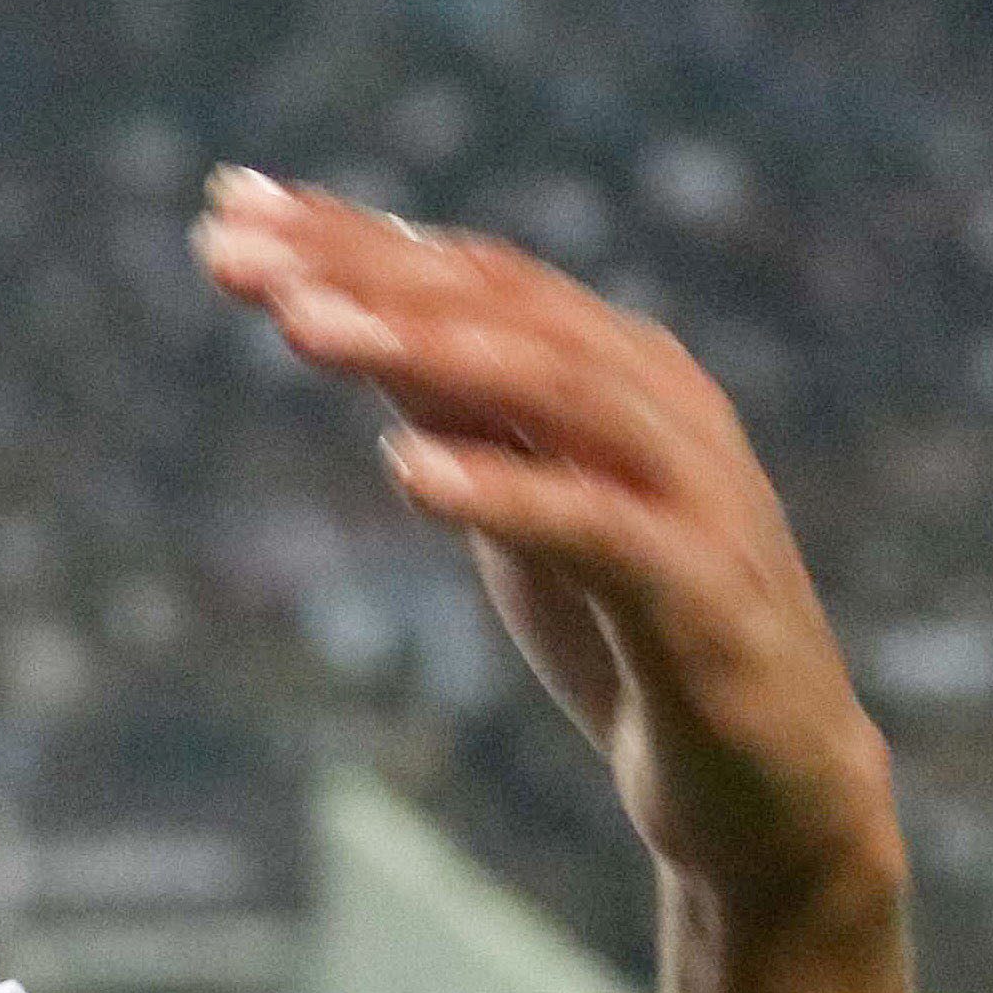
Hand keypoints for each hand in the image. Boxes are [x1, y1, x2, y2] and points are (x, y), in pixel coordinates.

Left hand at [192, 168, 899, 936]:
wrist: (767, 788)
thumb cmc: (625, 628)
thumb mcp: (514, 499)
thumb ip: (448, 406)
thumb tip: (326, 309)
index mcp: (616, 369)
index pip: (473, 275)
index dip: (350, 234)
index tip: (226, 205)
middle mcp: (660, 404)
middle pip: (502, 307)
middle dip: (361, 269)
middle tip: (232, 249)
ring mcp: (692, 492)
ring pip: (552, 387)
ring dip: (420, 347)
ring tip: (299, 325)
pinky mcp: (700, 595)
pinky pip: (596, 527)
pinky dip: (503, 492)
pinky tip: (406, 473)